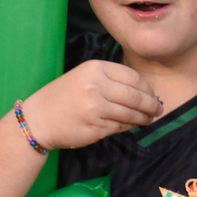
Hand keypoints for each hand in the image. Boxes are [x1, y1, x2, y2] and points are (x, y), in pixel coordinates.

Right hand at [20, 60, 161, 150]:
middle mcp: (96, 86)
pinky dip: (129, 126)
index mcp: (95, 69)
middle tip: (158, 109)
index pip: (132, 77)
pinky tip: (132, 126)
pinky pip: (120, 127)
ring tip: (149, 119)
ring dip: (143, 118)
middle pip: (135, 96)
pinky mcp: (95, 127)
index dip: (147, 88)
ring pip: (130, 113)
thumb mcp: (84, 77)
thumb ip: (111, 80)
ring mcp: (96, 108)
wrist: (38, 119)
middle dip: (151, 104)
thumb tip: (144, 92)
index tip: (153, 95)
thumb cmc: (63, 97)